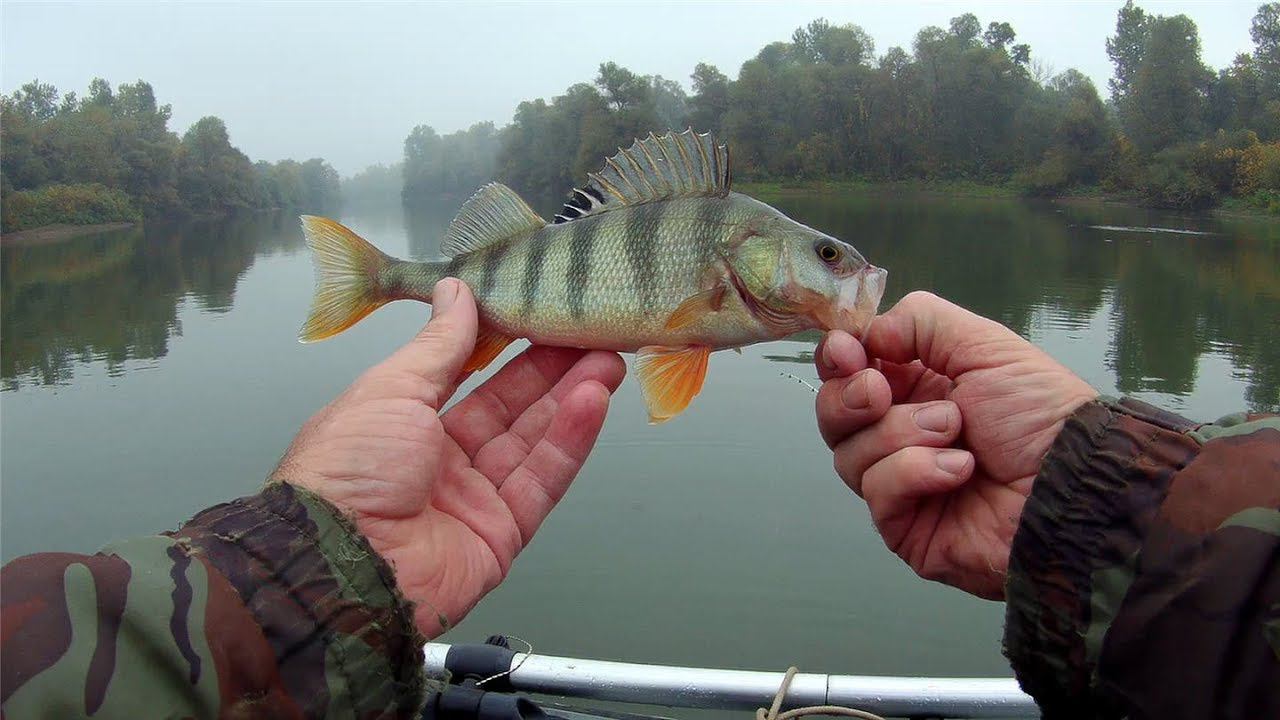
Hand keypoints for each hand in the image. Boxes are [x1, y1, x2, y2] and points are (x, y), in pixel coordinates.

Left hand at [274, 279, 625, 635]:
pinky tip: (593, 402)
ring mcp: (474, 498)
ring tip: (608, 360)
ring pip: (533, 440)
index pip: (466, 376)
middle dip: (551, 370)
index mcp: (404, 423)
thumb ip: (439, 344)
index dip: (504, 345)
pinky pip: (542, 480)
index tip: (539, 313)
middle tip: (591, 332)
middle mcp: (440, 460)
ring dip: (571, 399)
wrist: (342, 564)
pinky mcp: (503, 533)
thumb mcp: (391, 389)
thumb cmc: (350, 467)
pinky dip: (569, 441)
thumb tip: (456, 291)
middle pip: (509, 407)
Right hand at [815, 291, 1095, 598]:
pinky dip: (915, 472)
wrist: (1073, 484)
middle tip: (878, 391)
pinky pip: (877, 492)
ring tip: (955, 433)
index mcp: (918, 388)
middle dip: (849, 397)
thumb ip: (921, 321)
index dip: (838, 360)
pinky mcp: (904, 527)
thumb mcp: (985, 346)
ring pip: (849, 453)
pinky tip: (959, 470)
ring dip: (902, 434)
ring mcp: (900, 483)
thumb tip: (865, 334)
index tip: (846, 353)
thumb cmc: (1039, 414)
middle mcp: (902, 434)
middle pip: (833, 414)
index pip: (849, 372)